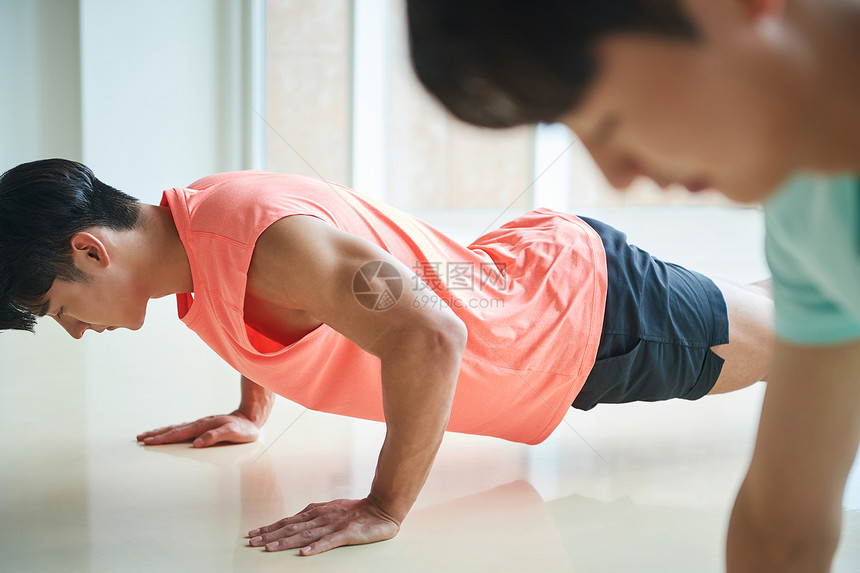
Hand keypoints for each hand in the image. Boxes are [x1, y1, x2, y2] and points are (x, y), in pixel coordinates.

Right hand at [136, 411, 259, 447]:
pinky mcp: (203, 427)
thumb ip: (216, 437)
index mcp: (203, 427)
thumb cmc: (244, 429)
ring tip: (147, 435)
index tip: (149, 441)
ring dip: (161, 432)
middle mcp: (199, 424)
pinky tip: (168, 433)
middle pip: (173, 429)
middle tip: (140, 438)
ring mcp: (200, 425)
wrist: (251, 418)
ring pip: (176, 428)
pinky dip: (172, 431)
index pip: (179, 434)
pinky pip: (183, 429)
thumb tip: (197, 443)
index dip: (163, 438)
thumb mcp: (233, 433)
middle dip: (156, 434)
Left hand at [248, 498, 399, 555]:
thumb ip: (315, 514)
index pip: (289, 520)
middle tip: (252, 541)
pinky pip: (330, 542)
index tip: (254, 533)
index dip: (271, 527)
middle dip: (270, 534)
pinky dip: (316, 547)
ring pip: (305, 535)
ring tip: (269, 548)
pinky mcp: (347, 534)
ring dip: (286, 541)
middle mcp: (322, 517)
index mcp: (318, 512)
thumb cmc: (358, 510)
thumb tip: (296, 518)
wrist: (382, 507)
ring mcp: (334, 525)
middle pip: (292, 527)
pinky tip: (304, 553)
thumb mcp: (332, 508)